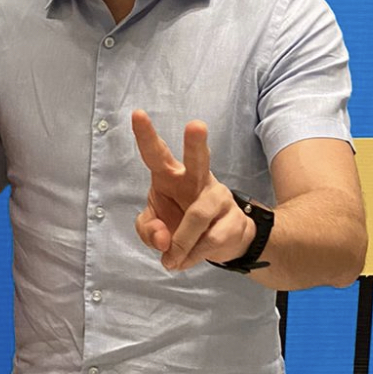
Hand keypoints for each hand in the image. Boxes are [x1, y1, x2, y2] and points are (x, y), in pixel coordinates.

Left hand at [130, 109, 253, 270]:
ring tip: (172, 259)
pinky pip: (209, 241)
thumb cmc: (181, 222)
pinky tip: (189, 257)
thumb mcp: (155, 227)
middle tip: (195, 125)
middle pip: (198, 159)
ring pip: (197, 216)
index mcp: (170, 175)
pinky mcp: (234, 219)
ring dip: (181, 242)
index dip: (146, 135)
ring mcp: (218, 197)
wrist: (224, 242)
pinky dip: (192, 256)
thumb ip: (149, 230)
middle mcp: (196, 179)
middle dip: (195, 143)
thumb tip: (163, 239)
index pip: (156, 153)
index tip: (137, 114)